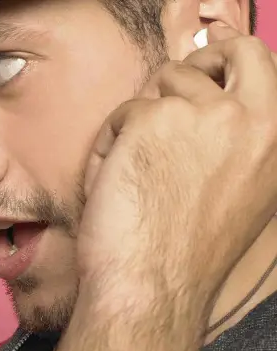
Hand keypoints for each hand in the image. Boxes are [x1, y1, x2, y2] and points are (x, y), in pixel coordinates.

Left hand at [80, 23, 276, 304]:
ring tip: (132, 171)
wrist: (152, 283)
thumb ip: (237, 147)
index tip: (209, 72)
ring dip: (140, 119)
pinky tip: (111, 184)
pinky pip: (121, 115)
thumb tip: (214, 110)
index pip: (265, 69)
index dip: (231, 64)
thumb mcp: (241, 195)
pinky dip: (108, 145)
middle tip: (169, 89)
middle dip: (199, 62)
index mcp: (276, 140)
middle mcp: (252, 118)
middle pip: (232, 51)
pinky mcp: (154, 118)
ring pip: (163, 84)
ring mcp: (204, 113)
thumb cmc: (184, 256)